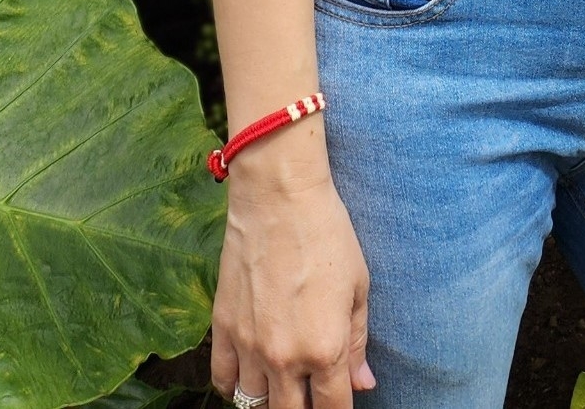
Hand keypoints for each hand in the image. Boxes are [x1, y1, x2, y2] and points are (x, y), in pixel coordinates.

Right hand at [212, 144, 374, 406]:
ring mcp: (249, 346)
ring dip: (270, 398)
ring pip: (254, 403)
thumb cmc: (327, 233)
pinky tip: (249, 374)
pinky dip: (234, 385)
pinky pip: (221, 380)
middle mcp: (284, 358)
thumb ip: (358, 341)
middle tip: (311, 390)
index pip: (332, 408)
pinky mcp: (222, 327)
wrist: (278, 196)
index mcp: (325, 349)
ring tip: (282, 383)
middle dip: (304, 408)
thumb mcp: (358, 286)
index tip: (340, 400)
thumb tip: (363, 384)